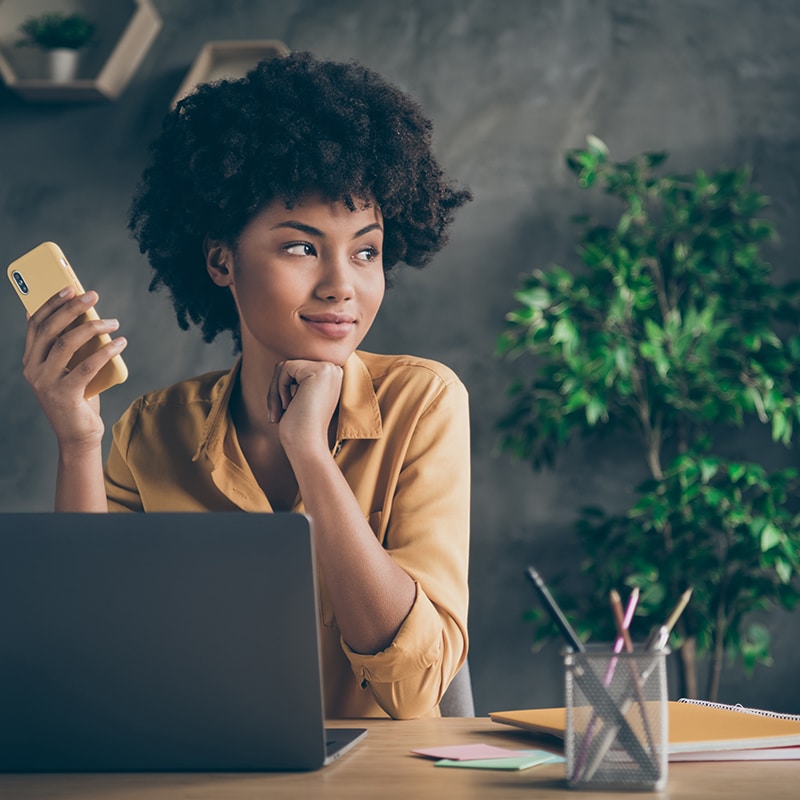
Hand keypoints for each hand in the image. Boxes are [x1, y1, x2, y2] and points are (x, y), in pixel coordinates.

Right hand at [22, 286, 126, 453]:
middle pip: (51, 329)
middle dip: (72, 308)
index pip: (36, 325)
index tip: (69, 288)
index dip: (51, 303)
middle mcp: (34, 370)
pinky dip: (106, 350)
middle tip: (93, 296)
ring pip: (67, 343)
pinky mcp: (65, 395)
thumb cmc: (78, 399)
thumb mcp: (69, 371)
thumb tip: (86, 319)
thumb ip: (70, 350)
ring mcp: (47, 383)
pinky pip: (87, 366)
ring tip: (114, 322)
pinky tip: (120, 343)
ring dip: (93, 327)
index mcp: (31, 361)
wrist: (78, 436)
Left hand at [267, 359, 342, 454]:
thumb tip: (281, 364)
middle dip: (276, 389)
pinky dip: (279, 389)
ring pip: (285, 366)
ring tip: (279, 412)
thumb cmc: (299, 428)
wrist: (308, 445)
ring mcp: (328, 369)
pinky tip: (288, 406)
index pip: (296, 370)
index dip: (282, 389)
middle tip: (274, 415)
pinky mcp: (319, 370)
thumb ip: (296, 380)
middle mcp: (333, 369)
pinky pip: (285, 368)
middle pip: (289, 366)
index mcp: (330, 377)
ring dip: (275, 391)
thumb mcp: (298, 397)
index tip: (280, 412)